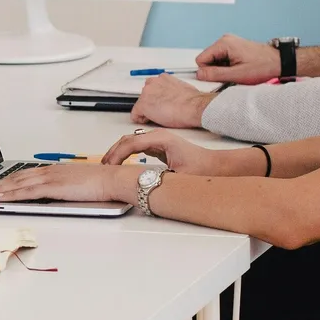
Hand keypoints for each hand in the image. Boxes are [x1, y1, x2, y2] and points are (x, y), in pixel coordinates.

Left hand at [0, 164, 137, 202]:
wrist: (114, 179)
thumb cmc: (101, 183)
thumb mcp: (77, 185)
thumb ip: (63, 189)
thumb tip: (55, 196)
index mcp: (54, 171)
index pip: (24, 176)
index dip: (6, 181)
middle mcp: (48, 171)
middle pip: (15, 178)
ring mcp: (50, 178)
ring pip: (17, 183)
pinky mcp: (54, 187)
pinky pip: (28, 191)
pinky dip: (12, 193)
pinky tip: (0, 196)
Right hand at [103, 129, 229, 174]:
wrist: (216, 166)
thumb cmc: (202, 168)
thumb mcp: (177, 176)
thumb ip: (157, 177)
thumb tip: (139, 182)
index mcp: (161, 139)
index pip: (131, 144)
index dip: (117, 155)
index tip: (109, 166)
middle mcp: (158, 136)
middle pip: (127, 139)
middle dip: (113, 152)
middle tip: (103, 165)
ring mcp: (159, 140)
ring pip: (131, 141)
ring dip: (118, 151)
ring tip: (108, 164)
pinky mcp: (160, 146)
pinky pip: (137, 146)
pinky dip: (126, 152)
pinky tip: (122, 161)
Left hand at [130, 75, 214, 128]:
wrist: (194, 107)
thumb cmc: (193, 101)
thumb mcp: (183, 88)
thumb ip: (173, 90)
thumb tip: (174, 96)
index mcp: (162, 78)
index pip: (152, 88)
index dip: (156, 98)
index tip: (160, 104)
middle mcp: (152, 83)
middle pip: (145, 96)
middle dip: (151, 104)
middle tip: (160, 112)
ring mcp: (146, 94)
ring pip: (140, 105)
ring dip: (147, 112)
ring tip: (159, 117)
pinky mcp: (143, 105)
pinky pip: (135, 115)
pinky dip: (141, 120)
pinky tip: (150, 121)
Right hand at [194, 34, 280, 84]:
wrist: (280, 62)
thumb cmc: (263, 66)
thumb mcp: (237, 75)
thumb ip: (215, 74)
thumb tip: (199, 74)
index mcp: (224, 44)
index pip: (201, 59)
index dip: (208, 71)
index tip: (220, 77)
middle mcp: (225, 40)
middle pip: (207, 59)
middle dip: (216, 70)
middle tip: (232, 75)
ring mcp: (230, 43)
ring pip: (215, 60)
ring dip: (223, 69)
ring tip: (238, 72)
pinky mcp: (234, 47)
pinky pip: (222, 59)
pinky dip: (228, 66)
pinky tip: (239, 69)